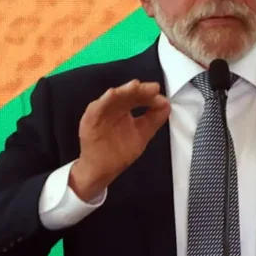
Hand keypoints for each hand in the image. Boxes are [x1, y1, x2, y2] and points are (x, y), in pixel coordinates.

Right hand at [69, 79, 170, 200]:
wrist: (102, 169)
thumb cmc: (119, 151)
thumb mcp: (142, 133)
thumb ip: (154, 119)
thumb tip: (166, 103)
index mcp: (125, 108)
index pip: (137, 96)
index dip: (148, 94)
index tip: (158, 92)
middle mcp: (113, 108)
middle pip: (127, 94)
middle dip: (140, 90)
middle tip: (152, 88)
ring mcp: (101, 113)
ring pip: (112, 98)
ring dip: (123, 91)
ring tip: (135, 86)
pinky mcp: (89, 121)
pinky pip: (96, 109)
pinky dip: (104, 101)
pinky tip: (112, 94)